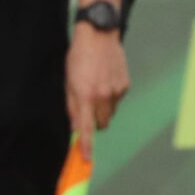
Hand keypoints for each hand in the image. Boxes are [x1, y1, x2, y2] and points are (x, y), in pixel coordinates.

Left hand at [66, 22, 130, 160]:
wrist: (99, 36)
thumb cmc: (79, 57)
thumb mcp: (68, 82)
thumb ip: (72, 106)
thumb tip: (76, 126)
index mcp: (86, 96)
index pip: (87, 128)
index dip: (86, 146)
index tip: (87, 159)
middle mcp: (103, 96)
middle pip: (102, 124)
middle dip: (95, 123)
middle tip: (88, 111)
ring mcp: (117, 91)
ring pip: (110, 112)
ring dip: (103, 108)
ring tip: (97, 88)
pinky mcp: (125, 84)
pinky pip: (117, 99)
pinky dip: (111, 96)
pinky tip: (106, 80)